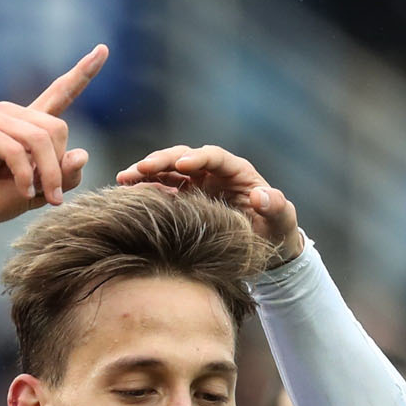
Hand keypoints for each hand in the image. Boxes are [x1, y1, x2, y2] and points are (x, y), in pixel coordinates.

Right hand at [0, 45, 107, 230]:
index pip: (61, 92)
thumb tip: (82, 153)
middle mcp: (13, 115)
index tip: (103, 50)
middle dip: (60, 167)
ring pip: (40, 140)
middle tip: (55, 196)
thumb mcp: (40, 192)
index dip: (83, 72)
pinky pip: (16, 150)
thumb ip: (64, 176)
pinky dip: (25, 176)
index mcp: (30, 124)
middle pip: (58, 128)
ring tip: (42, 197)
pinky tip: (23, 192)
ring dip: (47, 175)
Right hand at [115, 145, 303, 263]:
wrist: (266, 248)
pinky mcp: (184, 199)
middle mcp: (213, 173)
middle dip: (162, 161)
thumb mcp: (282, 221)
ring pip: (168, 171)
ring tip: (123, 179)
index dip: (197, 158)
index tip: (181, 165)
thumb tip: (260, 195)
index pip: (214, 157)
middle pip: (184, 158)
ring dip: (146, 173)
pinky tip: (126, 194)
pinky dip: (145, 190)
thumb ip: (277, 207)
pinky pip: (162, 190)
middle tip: (140, 169)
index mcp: (237, 171)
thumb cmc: (277, 231)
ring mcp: (197, 185)